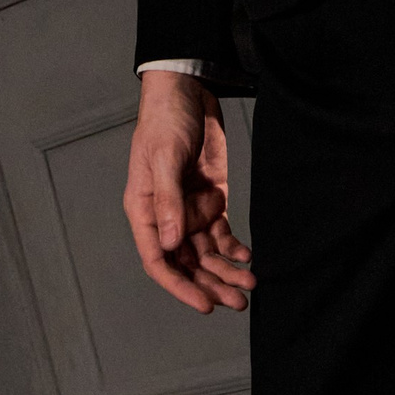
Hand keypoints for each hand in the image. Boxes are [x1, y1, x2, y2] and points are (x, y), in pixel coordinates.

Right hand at [124, 72, 255, 314]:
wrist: (188, 91)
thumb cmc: (166, 120)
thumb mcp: (166, 157)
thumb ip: (168, 200)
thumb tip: (169, 245)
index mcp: (144, 209)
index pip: (158, 260)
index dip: (179, 286)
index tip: (204, 304)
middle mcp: (165, 216)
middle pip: (186, 264)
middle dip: (210, 285)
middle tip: (238, 303)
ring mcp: (189, 209)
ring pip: (206, 254)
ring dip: (226, 273)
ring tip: (249, 287)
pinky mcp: (210, 200)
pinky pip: (221, 235)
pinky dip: (234, 250)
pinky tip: (247, 258)